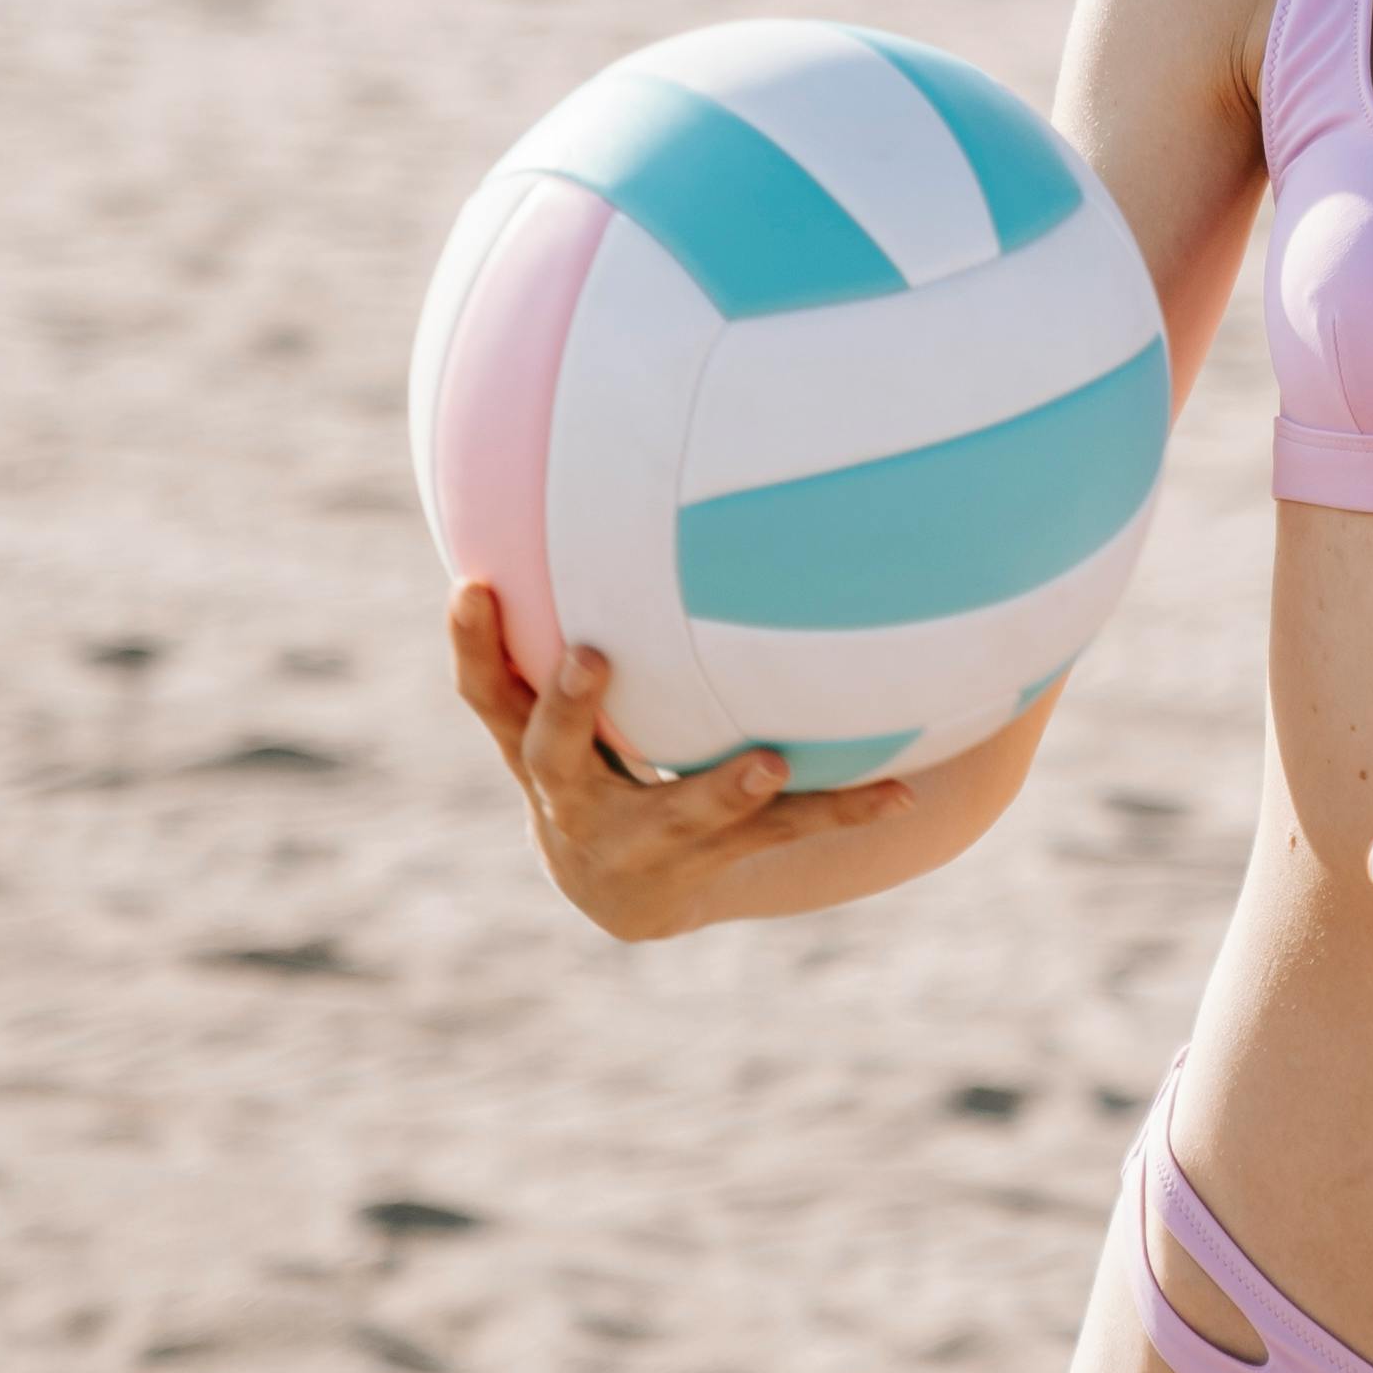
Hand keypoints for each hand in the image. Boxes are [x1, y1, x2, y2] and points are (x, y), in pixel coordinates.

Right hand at [445, 584, 916, 943]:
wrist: (622, 889)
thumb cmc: (591, 754)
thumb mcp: (561, 706)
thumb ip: (561, 618)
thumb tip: (582, 482)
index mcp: (533, 750)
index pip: (484, 693)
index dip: (471, 643)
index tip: (472, 584)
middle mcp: (572, 800)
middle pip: (555, 757)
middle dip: (568, 708)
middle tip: (591, 655)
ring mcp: (638, 842)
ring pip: (680, 818)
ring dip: (721, 790)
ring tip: (770, 760)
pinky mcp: (708, 864)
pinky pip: (779, 835)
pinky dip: (841, 809)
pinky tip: (901, 792)